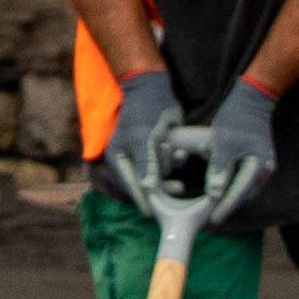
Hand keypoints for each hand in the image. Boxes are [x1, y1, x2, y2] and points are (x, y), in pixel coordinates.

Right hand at [101, 67, 181, 193]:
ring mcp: (144, 156)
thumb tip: (147, 187)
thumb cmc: (143, 110)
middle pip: (145, 184)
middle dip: (162, 183)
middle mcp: (129, 160)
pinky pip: (166, 163)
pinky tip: (180, 152)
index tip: (152, 213)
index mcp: (118, 158)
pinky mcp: (157, 150)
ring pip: (158, 174)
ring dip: (170, 168)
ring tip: (179, 155)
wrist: (152, 86)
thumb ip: (145, 163)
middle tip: (179, 187)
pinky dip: (174, 159)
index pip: (129, 185)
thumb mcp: (144, 137)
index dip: (142, 199)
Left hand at [190, 77, 279, 225]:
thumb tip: (214, 195)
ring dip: (230, 196)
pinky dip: (234, 185)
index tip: (212, 221)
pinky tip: (222, 188)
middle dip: (227, 205)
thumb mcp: (223, 144)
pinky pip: (246, 180)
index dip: (224, 208)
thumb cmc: (236, 120)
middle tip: (210, 218)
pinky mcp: (260, 162)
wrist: (253, 100)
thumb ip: (220, 171)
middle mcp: (265, 170)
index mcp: (258, 167)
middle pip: (243, 195)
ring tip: (214, 207)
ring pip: (245, 188)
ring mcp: (265, 166)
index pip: (239, 194)